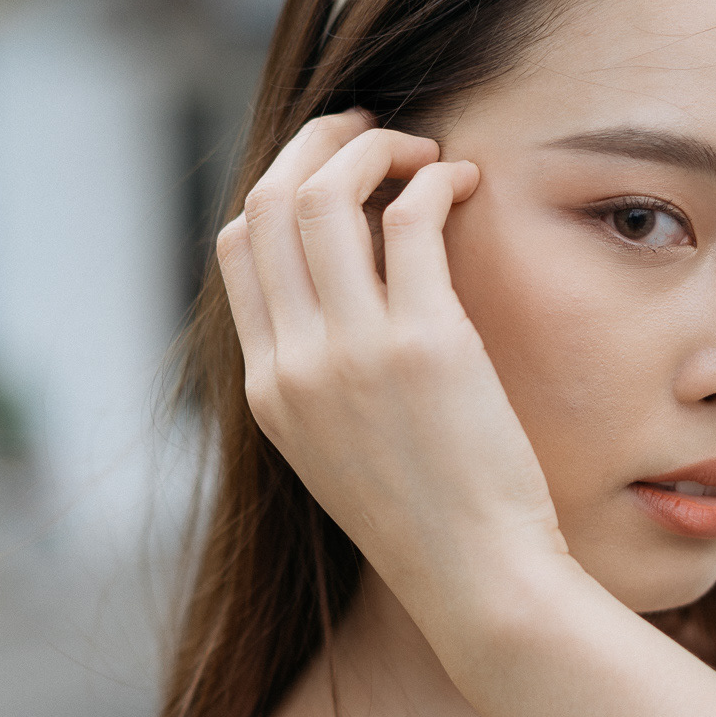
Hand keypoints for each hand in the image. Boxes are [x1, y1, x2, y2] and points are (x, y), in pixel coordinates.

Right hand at [216, 111, 569, 644]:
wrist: (477, 582)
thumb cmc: (431, 523)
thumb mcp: (345, 452)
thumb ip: (326, 379)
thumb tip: (348, 302)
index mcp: (268, 389)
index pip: (238, 247)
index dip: (283, 188)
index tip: (336, 175)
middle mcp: (295, 364)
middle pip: (271, 202)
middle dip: (320, 145)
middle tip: (376, 134)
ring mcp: (354, 352)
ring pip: (328, 195)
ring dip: (376, 149)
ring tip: (425, 153)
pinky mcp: (426, 345)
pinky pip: (412, 220)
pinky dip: (434, 182)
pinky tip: (464, 184)